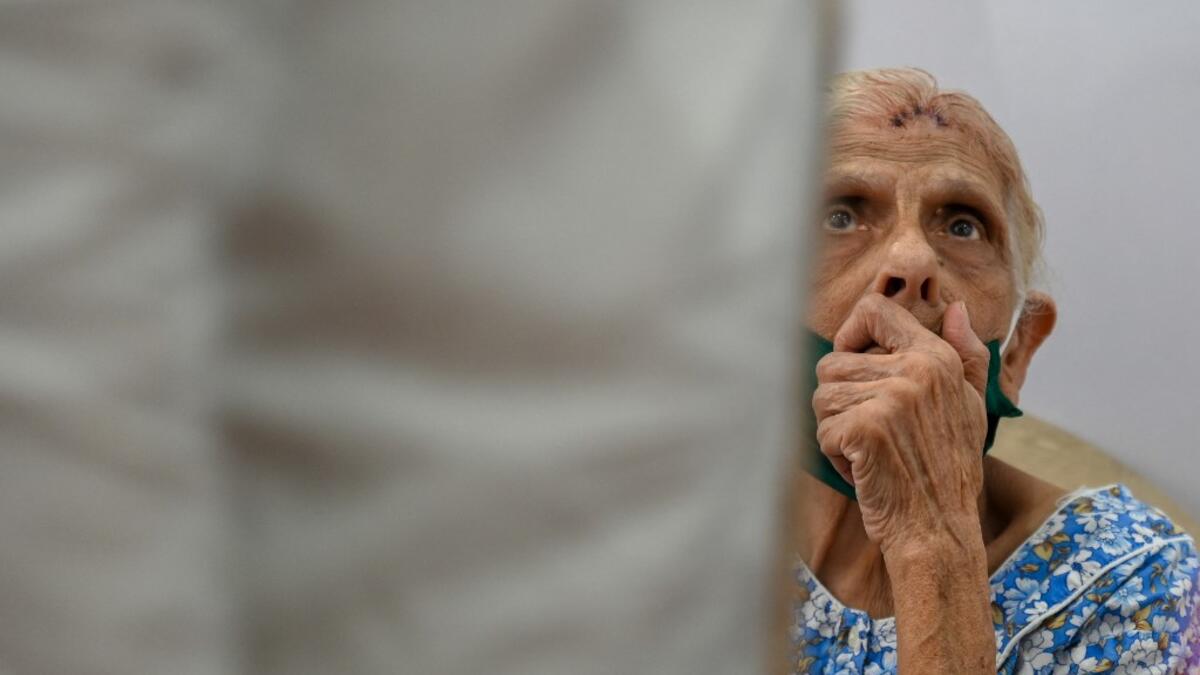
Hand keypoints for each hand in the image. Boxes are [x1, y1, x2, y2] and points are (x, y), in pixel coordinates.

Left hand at [812, 294, 989, 552]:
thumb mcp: (971, 406)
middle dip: (839, 401)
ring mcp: (889, 398)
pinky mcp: (864, 428)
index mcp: (936, 357)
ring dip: (835, 429)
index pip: (874, 309)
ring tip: (870, 451)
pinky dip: (834, 455)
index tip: (854, 364)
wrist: (939, 530)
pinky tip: (864, 470)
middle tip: (871, 432)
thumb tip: (956, 310)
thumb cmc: (950, 470)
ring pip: (821, 396)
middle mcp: (914, 370)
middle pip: (832, 362)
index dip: (850, 334)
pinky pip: (821, 429)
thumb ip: (965, 354)